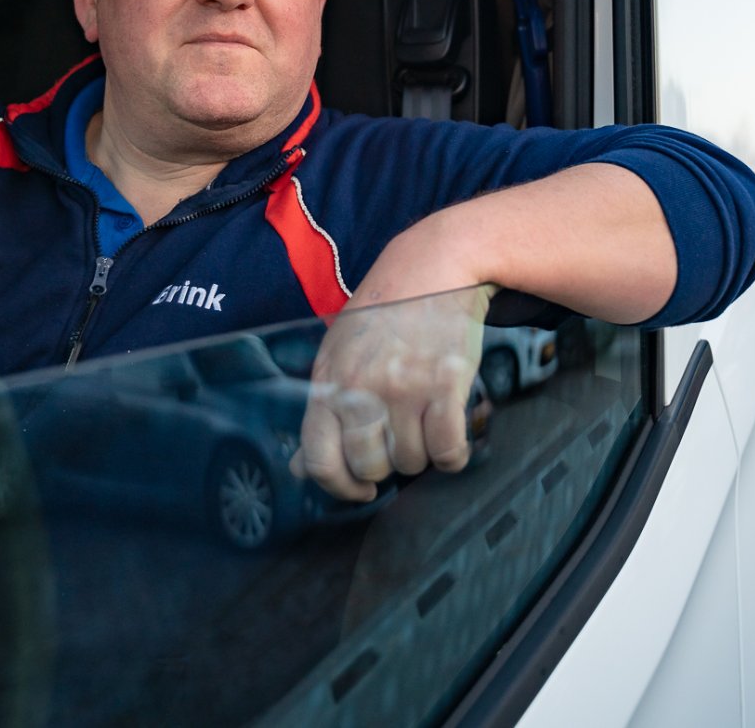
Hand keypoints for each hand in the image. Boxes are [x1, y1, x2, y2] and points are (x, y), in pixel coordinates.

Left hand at [290, 281, 492, 501]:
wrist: (436, 264)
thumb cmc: (385, 310)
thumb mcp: (337, 353)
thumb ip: (321, 411)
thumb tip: (300, 467)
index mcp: (329, 382)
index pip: (319, 462)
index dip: (340, 488)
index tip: (360, 489)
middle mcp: (361, 388)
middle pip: (370, 468)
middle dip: (387, 465)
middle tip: (399, 441)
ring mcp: (404, 387)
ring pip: (412, 462)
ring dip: (422, 453)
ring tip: (424, 422)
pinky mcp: (445, 384)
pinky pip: (448, 450)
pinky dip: (453, 455)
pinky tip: (451, 437)